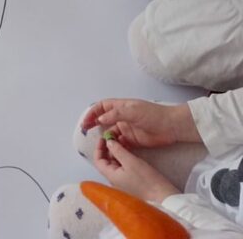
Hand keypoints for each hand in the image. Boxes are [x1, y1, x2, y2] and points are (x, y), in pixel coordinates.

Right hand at [82, 100, 199, 148]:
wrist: (171, 127)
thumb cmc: (152, 115)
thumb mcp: (133, 111)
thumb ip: (116, 115)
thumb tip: (100, 119)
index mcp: (120, 107)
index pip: (102, 107)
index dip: (92, 113)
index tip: (86, 122)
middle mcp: (121, 117)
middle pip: (104, 120)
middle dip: (94, 125)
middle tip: (86, 133)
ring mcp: (127, 129)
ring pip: (111, 133)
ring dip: (105, 138)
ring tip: (99, 145)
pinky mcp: (133, 141)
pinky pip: (119, 144)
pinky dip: (114, 147)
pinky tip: (111, 151)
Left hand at [94, 137, 179, 203]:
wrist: (163, 197)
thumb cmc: (146, 180)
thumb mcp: (130, 161)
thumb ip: (118, 150)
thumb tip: (108, 141)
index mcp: (111, 176)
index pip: (98, 161)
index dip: (99, 147)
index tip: (105, 136)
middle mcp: (115, 179)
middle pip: (106, 161)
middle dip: (108, 147)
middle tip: (114, 135)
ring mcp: (124, 180)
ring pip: (115, 162)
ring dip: (116, 151)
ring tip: (121, 139)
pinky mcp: (132, 180)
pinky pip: (123, 166)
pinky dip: (123, 156)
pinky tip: (128, 149)